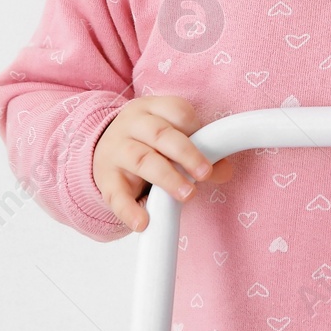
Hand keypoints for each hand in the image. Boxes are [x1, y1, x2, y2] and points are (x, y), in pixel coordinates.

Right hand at [92, 95, 235, 231]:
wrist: (105, 149)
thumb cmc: (148, 142)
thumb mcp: (171, 139)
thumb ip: (199, 150)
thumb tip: (225, 170)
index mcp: (152, 109)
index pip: (176, 111)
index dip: (195, 128)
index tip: (210, 148)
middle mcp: (132, 124)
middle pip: (160, 133)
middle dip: (187, 153)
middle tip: (205, 173)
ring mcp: (116, 150)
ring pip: (141, 159)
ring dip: (167, 178)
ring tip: (187, 195)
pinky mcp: (106, 179)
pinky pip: (116, 195)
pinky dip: (129, 210)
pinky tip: (143, 222)